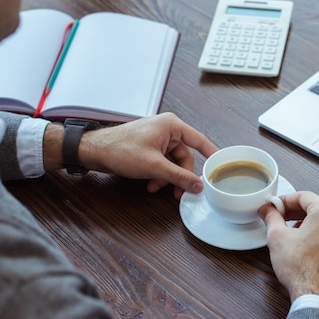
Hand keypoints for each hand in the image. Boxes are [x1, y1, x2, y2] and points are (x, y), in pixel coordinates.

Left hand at [45, 112, 217, 198]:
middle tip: (178, 192)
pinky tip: (151, 184)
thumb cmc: (120, 149)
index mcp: (172, 126)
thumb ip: (179, 177)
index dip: (213, 154)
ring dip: (166, 178)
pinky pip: (162, 163)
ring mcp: (158, 139)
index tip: (223, 166)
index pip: (200, 140)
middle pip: (185, 157)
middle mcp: (167, 130)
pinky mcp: (150, 148)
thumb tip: (198, 185)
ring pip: (173, 163)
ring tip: (156, 187)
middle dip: (179, 176)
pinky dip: (159, 175)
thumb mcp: (154, 166)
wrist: (95, 151)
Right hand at [258, 191, 318, 316]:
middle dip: (294, 211)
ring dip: (305, 222)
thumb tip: (268, 211)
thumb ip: (271, 218)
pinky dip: (316, 233)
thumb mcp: (278, 237)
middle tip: (278, 217)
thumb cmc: (303, 271)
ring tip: (288, 232)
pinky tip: (302, 243)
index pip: (303, 196)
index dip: (284, 200)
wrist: (318, 297)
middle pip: (315, 206)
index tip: (274, 206)